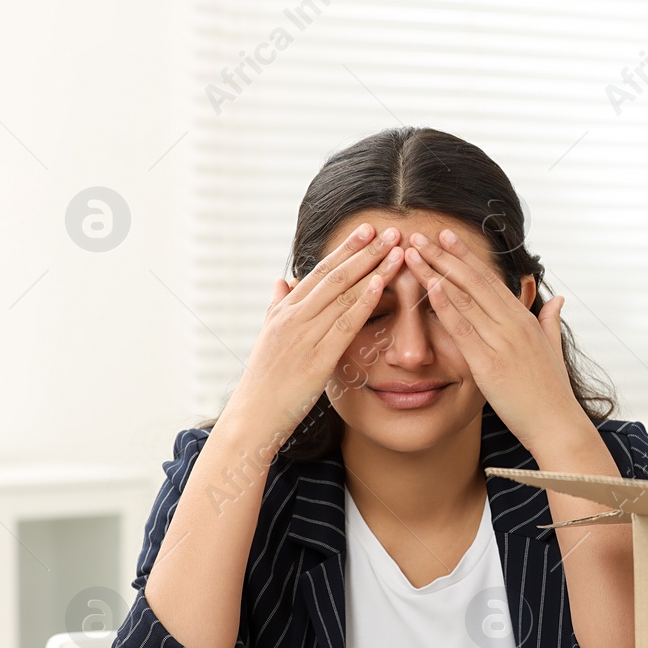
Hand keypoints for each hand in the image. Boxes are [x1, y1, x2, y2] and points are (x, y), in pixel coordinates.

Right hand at [224, 222, 403, 446]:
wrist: (252, 416)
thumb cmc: (264, 381)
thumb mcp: (268, 337)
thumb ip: (278, 307)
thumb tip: (282, 280)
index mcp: (285, 311)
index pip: (320, 272)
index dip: (346, 250)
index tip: (368, 231)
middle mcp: (293, 317)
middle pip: (334, 276)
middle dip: (364, 251)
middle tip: (389, 230)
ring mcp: (303, 336)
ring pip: (342, 295)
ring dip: (372, 269)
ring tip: (396, 250)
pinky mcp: (316, 359)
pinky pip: (344, 325)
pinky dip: (363, 302)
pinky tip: (381, 284)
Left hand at [403, 226, 592, 457]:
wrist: (558, 425)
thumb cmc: (553, 393)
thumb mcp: (553, 349)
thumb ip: (550, 321)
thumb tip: (557, 299)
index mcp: (526, 319)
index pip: (490, 280)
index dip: (466, 257)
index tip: (446, 239)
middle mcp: (514, 324)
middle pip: (474, 281)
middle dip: (445, 256)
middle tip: (421, 235)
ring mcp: (502, 342)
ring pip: (464, 298)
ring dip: (436, 272)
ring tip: (413, 253)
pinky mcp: (489, 364)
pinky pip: (463, 329)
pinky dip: (445, 305)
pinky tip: (429, 286)